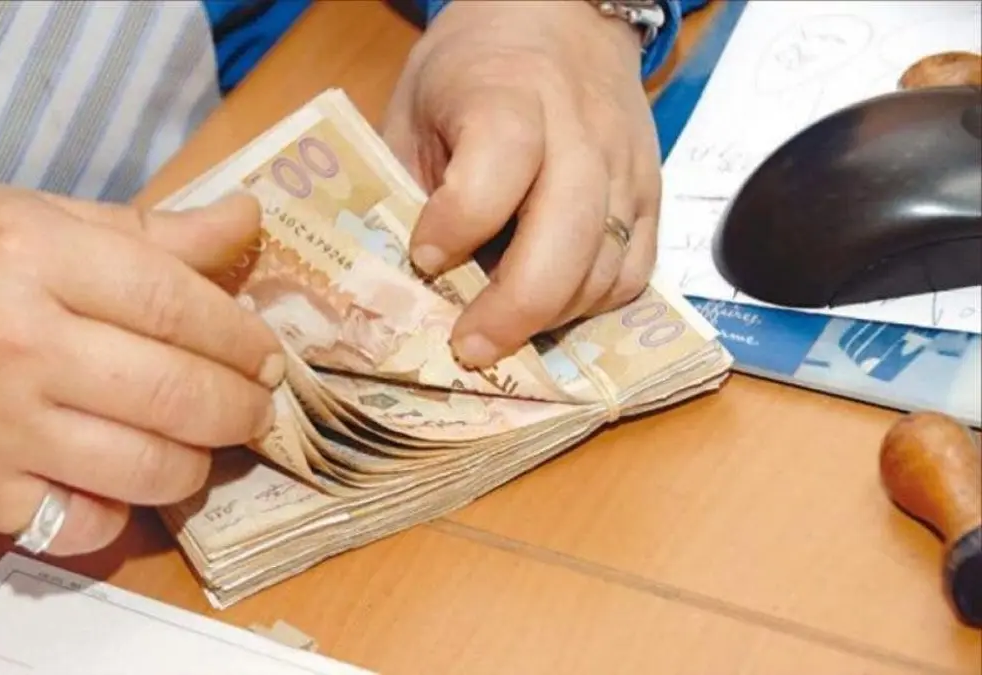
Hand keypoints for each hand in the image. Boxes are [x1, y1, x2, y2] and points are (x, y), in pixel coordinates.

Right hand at [0, 186, 282, 555]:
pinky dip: (121, 512)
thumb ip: (153, 231)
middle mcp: (11, 342)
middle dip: (240, 408)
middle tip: (257, 406)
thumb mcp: (42, 217)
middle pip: (173, 394)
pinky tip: (124, 481)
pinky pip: (83, 525)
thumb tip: (248, 221)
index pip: (177, 305)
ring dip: (196, 463)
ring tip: (200, 442)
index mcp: (32, 254)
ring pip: (145, 469)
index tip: (269, 356)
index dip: (241, 338)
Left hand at [383, 0, 662, 367]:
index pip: (498, 166)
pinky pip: (635, 271)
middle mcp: (582, 131)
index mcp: (512, 94)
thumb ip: (409, 182)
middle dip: (515, 307)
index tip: (424, 257)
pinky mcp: (653, 194)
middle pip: (568, 233)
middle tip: (469, 346)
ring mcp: (627, 166)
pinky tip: (550, 309)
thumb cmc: (473, 65)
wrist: (564, 16)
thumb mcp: (417, 105)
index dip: (459, 222)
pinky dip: (593, 305)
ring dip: (552, 316)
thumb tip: (402, 278)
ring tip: (502, 332)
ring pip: (607, 266)